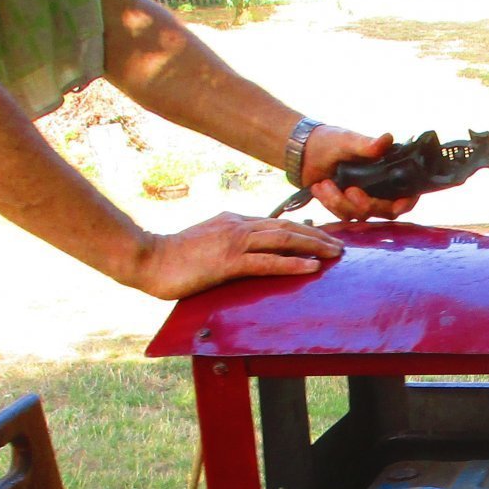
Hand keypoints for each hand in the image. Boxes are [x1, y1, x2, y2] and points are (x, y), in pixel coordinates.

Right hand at [127, 212, 340, 299]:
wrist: (148, 259)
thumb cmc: (174, 257)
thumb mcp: (207, 243)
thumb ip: (229, 244)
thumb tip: (248, 254)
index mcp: (234, 221)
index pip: (277, 223)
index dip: (304, 229)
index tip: (324, 237)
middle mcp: (238, 226)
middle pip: (287, 227)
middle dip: (317, 236)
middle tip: (341, 245)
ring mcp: (234, 243)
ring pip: (284, 240)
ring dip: (314, 246)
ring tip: (335, 253)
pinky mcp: (228, 262)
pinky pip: (268, 263)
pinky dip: (292, 264)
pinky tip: (312, 267)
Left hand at [302, 127, 419, 219]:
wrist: (301, 151)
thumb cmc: (328, 140)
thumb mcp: (348, 140)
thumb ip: (367, 144)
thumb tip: (387, 139)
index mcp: (385, 171)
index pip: (406, 195)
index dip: (405, 203)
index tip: (396, 205)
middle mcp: (377, 188)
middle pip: (383, 211)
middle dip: (366, 204)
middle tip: (351, 190)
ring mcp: (360, 199)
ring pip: (360, 215)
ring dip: (341, 202)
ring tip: (325, 183)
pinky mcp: (344, 207)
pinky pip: (342, 215)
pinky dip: (329, 202)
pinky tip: (318, 187)